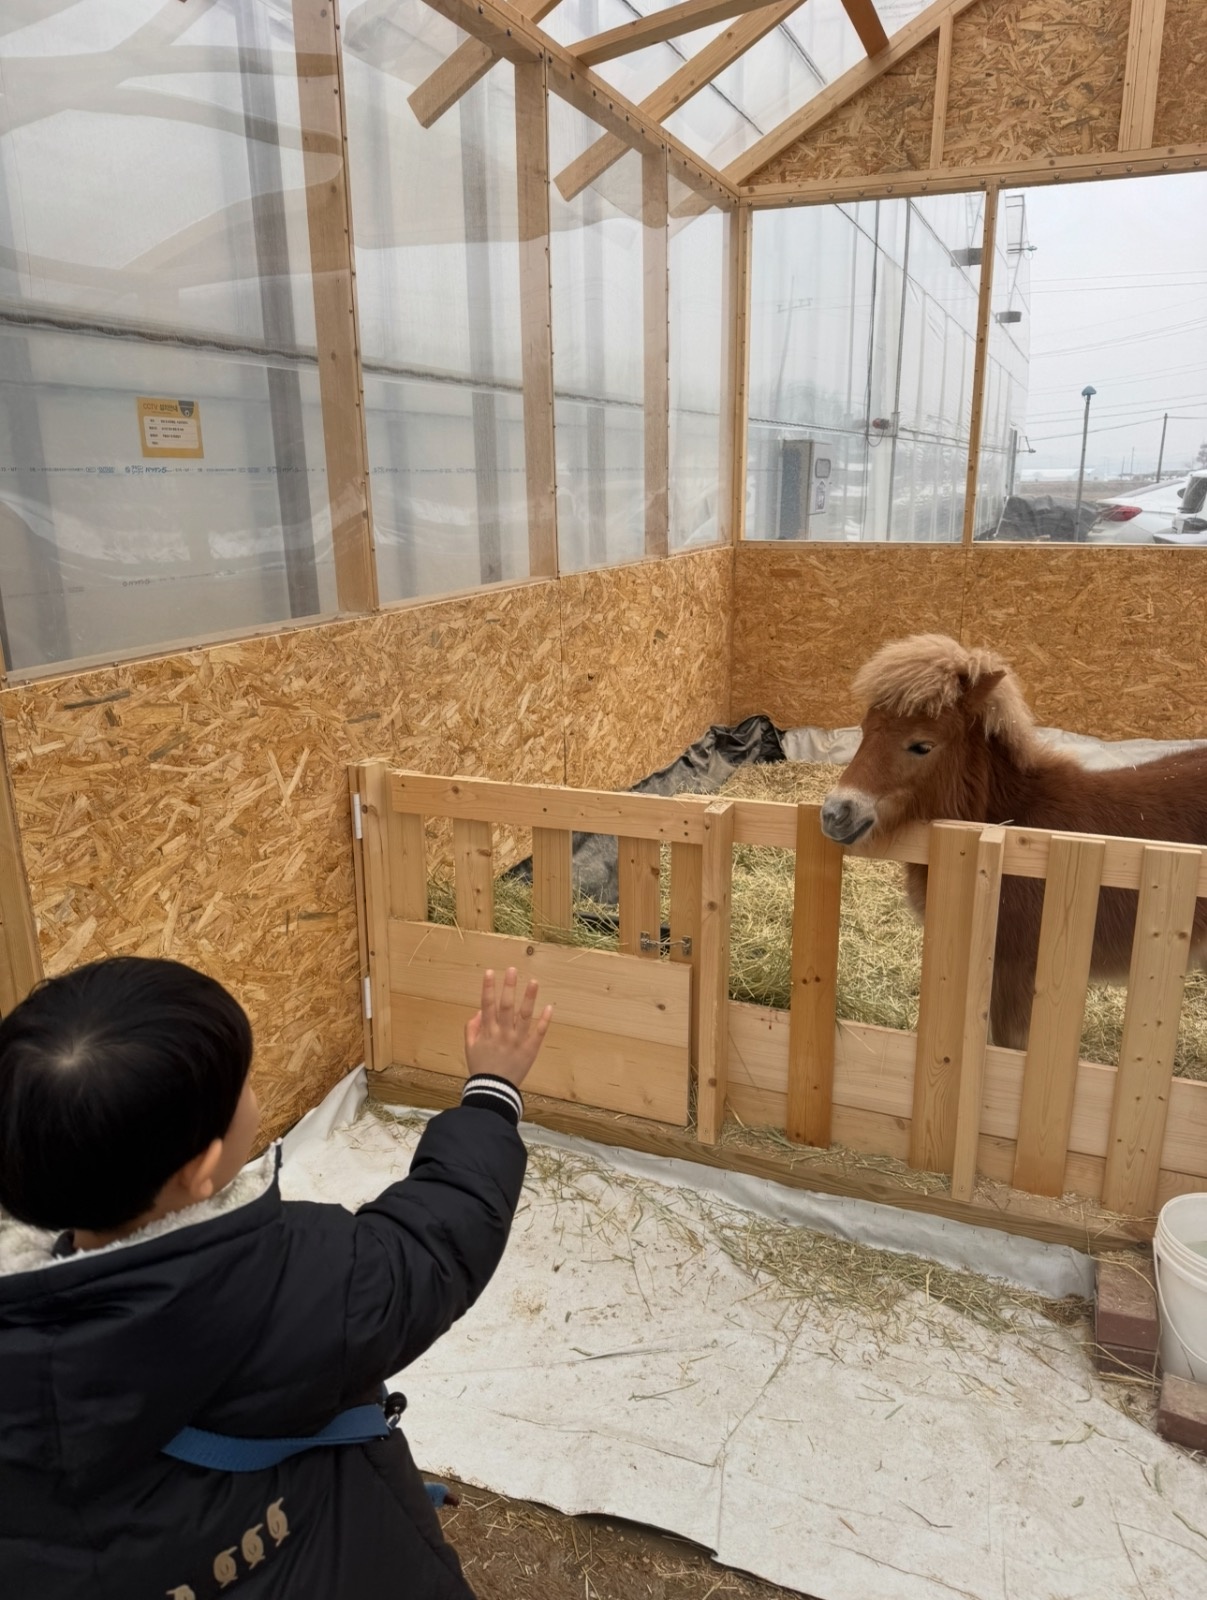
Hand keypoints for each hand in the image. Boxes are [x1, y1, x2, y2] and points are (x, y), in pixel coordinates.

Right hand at [464, 967, 552, 1088]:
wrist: (494, 1090)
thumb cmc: (481, 1068)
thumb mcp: (470, 1048)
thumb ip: (472, 1028)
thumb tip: (479, 1011)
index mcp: (487, 1032)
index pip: (487, 1005)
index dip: (488, 988)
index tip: (490, 972)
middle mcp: (503, 1033)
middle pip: (506, 1006)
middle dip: (509, 987)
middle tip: (513, 970)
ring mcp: (517, 1041)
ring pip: (524, 1016)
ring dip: (529, 998)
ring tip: (534, 982)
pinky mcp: (530, 1050)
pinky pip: (538, 1033)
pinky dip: (544, 1021)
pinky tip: (549, 1007)